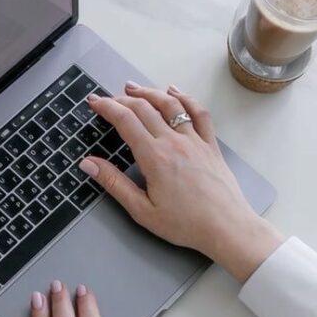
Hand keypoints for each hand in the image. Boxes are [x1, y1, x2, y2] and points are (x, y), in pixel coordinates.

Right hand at [80, 84, 283, 282]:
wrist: (227, 227)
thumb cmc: (185, 224)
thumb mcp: (142, 210)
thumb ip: (115, 183)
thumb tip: (89, 164)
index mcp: (154, 158)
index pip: (125, 121)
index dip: (107, 108)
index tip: (94, 103)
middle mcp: (174, 142)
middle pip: (144, 108)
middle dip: (122, 99)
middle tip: (107, 98)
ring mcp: (194, 140)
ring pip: (170, 104)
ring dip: (149, 92)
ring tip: (133, 88)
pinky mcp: (210, 144)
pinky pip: (198, 112)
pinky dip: (185, 98)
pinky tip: (175, 92)